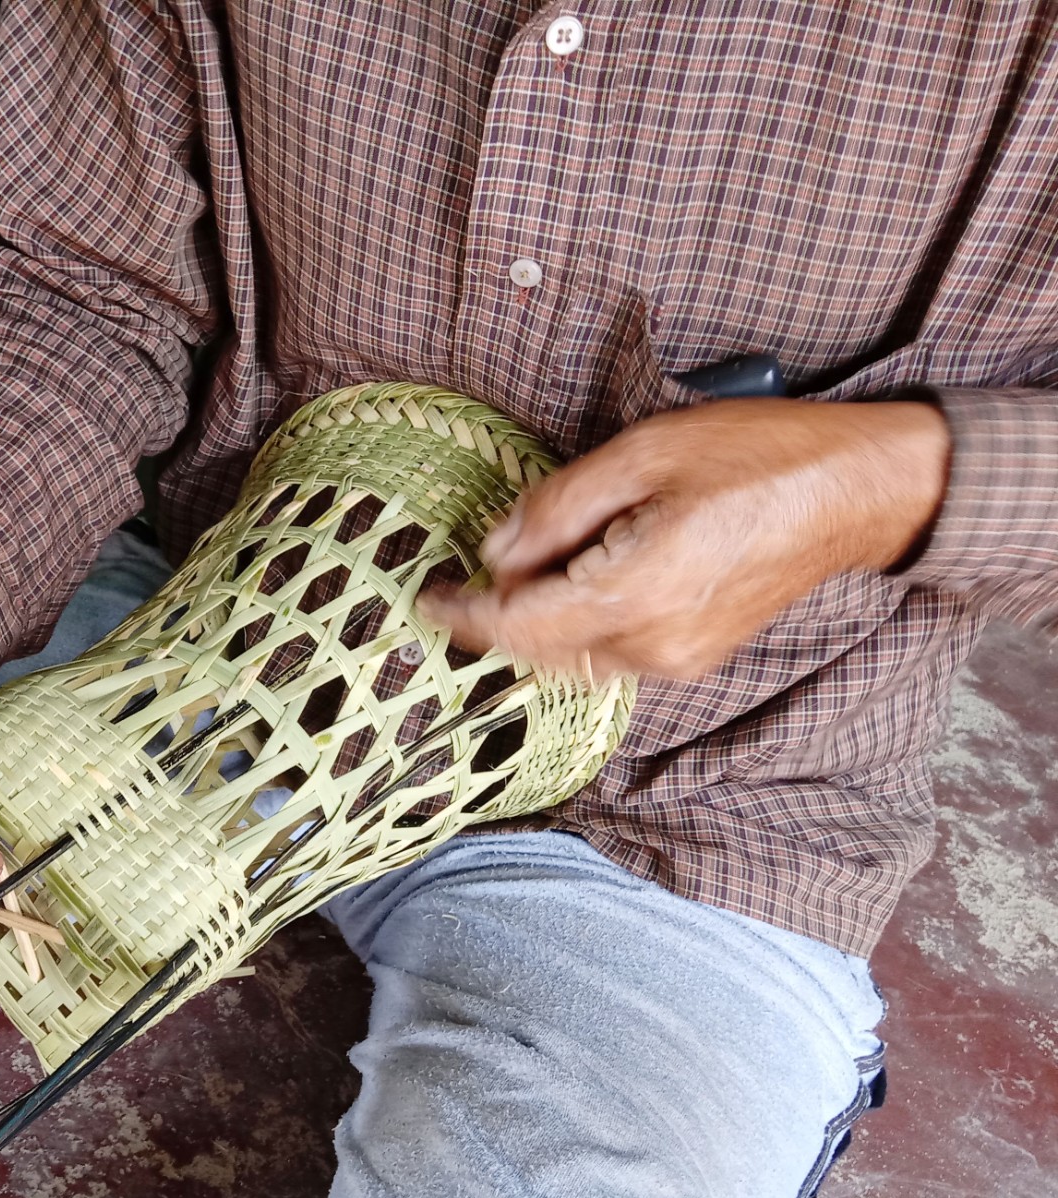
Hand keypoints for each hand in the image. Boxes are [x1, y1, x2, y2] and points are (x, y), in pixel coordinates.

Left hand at [421, 399, 949, 679]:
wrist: (855, 494)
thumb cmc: (756, 457)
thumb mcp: (642, 454)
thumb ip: (557, 507)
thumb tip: (494, 551)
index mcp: (632, 595)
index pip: (516, 625)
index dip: (460, 615)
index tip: (425, 598)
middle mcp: (649, 645)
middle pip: (537, 647)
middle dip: (495, 615)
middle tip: (464, 575)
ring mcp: (674, 660)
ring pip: (569, 654)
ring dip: (534, 620)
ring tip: (523, 568)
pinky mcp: (691, 659)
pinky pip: (607, 652)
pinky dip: (573, 624)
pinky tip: (575, 580)